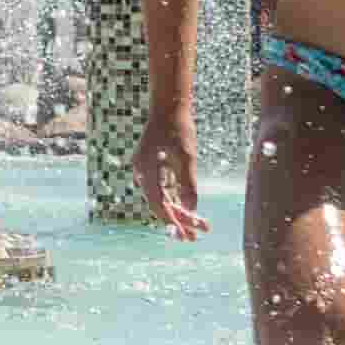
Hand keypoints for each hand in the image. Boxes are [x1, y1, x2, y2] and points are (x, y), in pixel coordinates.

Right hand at [135, 107, 205, 241]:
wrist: (169, 106)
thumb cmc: (178, 128)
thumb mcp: (186, 155)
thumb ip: (188, 182)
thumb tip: (192, 209)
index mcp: (145, 170)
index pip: (157, 203)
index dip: (171, 220)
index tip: (184, 234)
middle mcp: (143, 173)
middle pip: (160, 204)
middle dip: (179, 221)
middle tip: (195, 237)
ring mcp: (147, 170)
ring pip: (164, 199)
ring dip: (182, 212)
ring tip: (201, 227)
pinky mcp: (154, 168)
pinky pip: (165, 190)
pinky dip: (179, 200)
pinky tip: (193, 211)